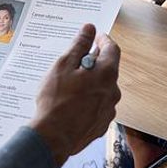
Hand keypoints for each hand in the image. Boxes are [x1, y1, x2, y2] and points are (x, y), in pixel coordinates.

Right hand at [29, 24, 120, 167]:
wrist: (53, 138)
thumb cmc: (56, 101)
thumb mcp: (64, 65)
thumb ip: (79, 45)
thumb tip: (89, 29)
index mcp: (106, 74)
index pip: (112, 49)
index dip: (103, 40)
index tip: (95, 36)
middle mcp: (113, 91)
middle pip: (108, 69)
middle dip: (94, 62)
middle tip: (77, 60)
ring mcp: (108, 110)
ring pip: (103, 89)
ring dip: (91, 83)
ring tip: (70, 85)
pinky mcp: (101, 124)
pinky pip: (98, 105)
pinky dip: (89, 100)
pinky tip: (72, 103)